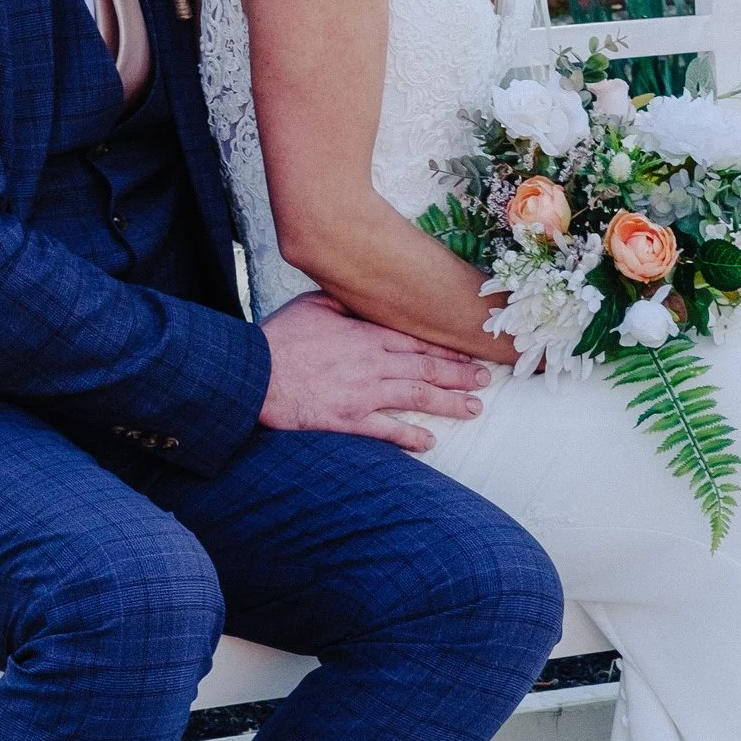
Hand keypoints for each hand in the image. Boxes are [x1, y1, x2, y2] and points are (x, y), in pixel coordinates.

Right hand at [258, 294, 494, 451]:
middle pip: (427, 368)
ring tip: (473, 408)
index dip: (447, 349)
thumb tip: (365, 298)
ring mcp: (364, 394)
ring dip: (449, 403)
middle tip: (484, 379)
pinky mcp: (349, 420)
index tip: (468, 354)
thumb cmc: (280, 339)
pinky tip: (429, 443)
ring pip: (418, 397)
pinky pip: (388, 431)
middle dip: (460, 374)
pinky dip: (411, 437)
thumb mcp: (314, 305)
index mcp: (366, 334)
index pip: (418, 341)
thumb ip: (345, 302)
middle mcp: (374, 364)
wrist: (256, 375)